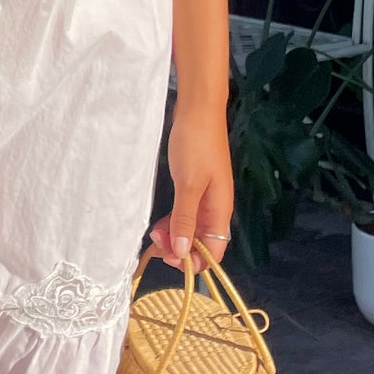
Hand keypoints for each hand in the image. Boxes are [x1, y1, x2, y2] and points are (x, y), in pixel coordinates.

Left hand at [150, 102, 232, 269]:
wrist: (198, 112)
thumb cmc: (196, 146)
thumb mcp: (188, 184)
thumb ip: (185, 218)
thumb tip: (182, 252)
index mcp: (220, 211)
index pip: (214, 251)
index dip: (194, 262)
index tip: (169, 258)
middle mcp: (216, 209)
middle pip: (202, 243)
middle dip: (180, 249)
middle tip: (155, 242)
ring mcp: (206, 199)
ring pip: (192, 230)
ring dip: (175, 236)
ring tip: (154, 233)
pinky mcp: (195, 189)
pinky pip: (186, 215)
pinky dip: (174, 222)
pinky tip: (159, 223)